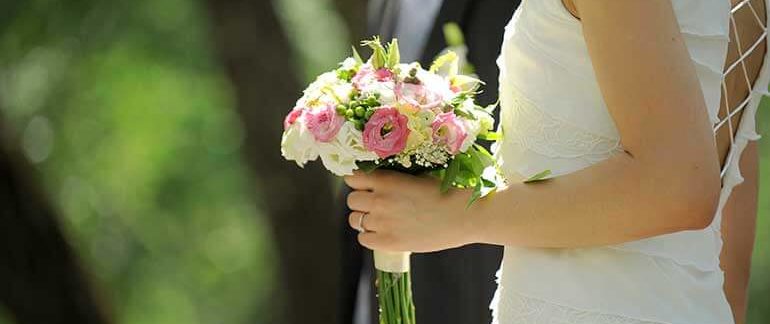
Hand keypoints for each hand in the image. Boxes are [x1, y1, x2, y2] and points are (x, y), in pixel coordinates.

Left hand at [344, 170, 477, 252]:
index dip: (358, 183)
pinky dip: (370, 236)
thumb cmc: (446, 193)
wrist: (465, 215)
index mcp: (386, 180)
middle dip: (361, 201)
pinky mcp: (388, 242)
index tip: (364, 187)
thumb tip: (376, 182)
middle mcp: (379, 200)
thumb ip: (393, 179)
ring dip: (364, 219)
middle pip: (351, 201)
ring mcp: (382, 222)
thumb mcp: (416, 176)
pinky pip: (363, 239)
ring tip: (380, 220)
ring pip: (354, 220)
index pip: (353, 179)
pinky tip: (384, 233)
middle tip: (375, 205)